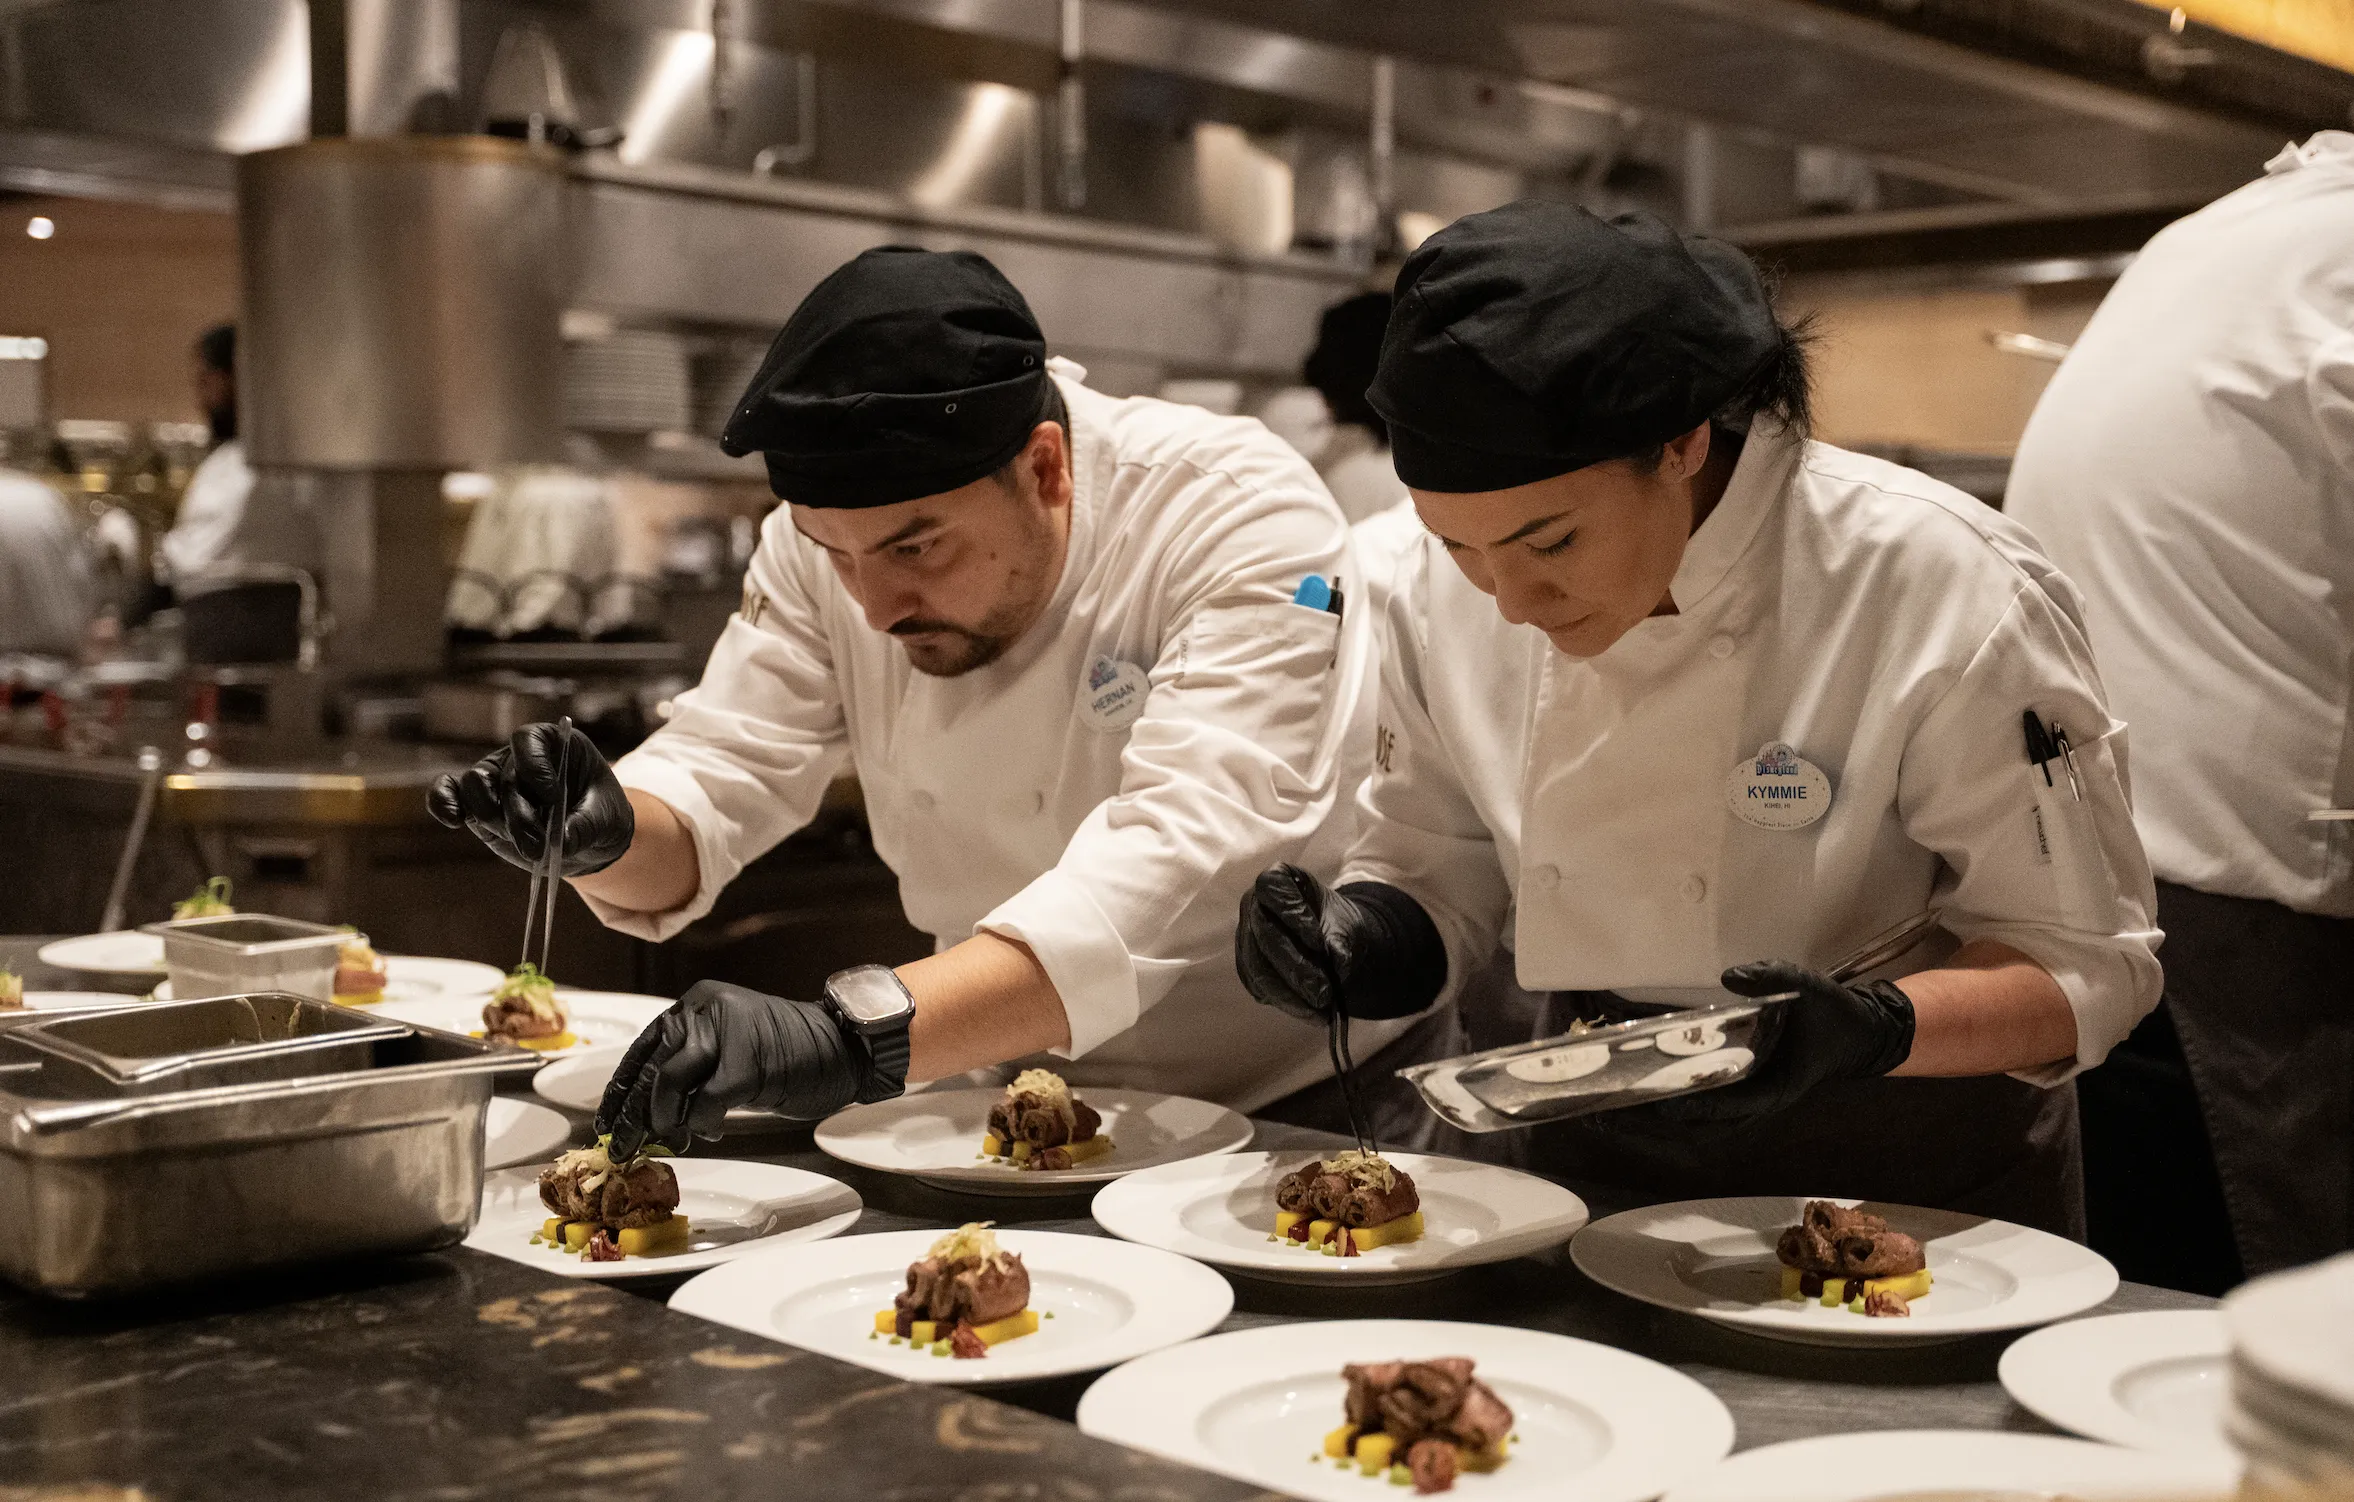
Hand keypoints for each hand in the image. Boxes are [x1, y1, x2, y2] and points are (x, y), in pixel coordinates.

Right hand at [427, 721, 633, 876]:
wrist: (587, 839)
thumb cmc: (600, 816)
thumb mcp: (607, 820)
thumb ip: (585, 826)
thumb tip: (562, 841)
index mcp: (553, 744)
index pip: (529, 740)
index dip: (534, 764)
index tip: (550, 794)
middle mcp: (519, 758)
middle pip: (502, 774)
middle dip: (517, 812)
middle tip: (538, 845)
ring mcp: (495, 781)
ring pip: (474, 786)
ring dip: (491, 817)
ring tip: (525, 847)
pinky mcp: (479, 807)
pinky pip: (449, 794)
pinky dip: (444, 803)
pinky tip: (452, 819)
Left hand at [597, 980, 870, 1155]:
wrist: (845, 1047)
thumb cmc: (791, 1054)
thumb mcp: (732, 1048)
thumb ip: (694, 1067)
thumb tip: (648, 1114)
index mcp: (699, 1003)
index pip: (644, 1046)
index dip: (622, 1087)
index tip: (608, 1119)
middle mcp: (707, 1009)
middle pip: (653, 1066)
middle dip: (634, 1113)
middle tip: (625, 1146)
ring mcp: (728, 1032)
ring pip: (670, 1082)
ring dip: (666, 1120)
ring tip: (675, 1140)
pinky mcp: (748, 1062)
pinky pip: (706, 1103)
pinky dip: (703, 1124)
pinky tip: (714, 1130)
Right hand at [1234, 864, 1447, 1022]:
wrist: (1331, 941)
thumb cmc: (1335, 923)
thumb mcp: (1346, 925)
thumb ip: (1341, 940)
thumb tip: (1336, 963)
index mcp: (1276, 879)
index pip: (1273, 889)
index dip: (1292, 915)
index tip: (1318, 943)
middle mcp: (1253, 904)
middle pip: (1265, 935)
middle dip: (1295, 968)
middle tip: (1323, 994)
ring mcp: (1245, 936)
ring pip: (1257, 967)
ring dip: (1288, 994)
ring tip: (1318, 1012)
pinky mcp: (1246, 965)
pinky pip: (1257, 986)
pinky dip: (1283, 1001)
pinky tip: (1307, 1012)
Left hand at [1608, 961, 1915, 1131]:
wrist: (1858, 1035)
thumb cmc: (1834, 1015)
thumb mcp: (1810, 988)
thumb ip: (1773, 979)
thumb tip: (1731, 976)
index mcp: (1774, 1087)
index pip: (1727, 1104)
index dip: (1691, 1106)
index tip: (1655, 1102)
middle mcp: (1754, 1102)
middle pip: (1696, 1124)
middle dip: (1652, 1123)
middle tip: (1603, 1115)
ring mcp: (1743, 1101)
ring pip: (1690, 1122)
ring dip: (1650, 1121)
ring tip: (1602, 1113)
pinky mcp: (1734, 1092)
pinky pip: (1694, 1108)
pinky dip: (1662, 1107)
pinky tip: (1629, 1097)